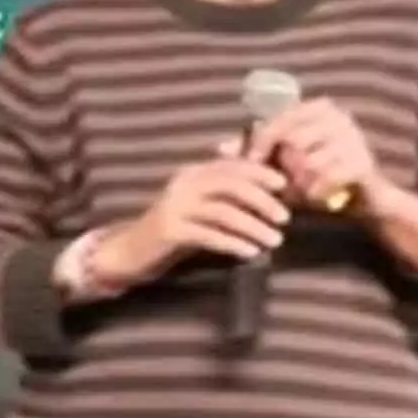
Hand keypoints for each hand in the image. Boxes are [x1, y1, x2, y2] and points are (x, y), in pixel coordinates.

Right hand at [89, 146, 291, 288]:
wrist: (132, 250)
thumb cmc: (175, 228)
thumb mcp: (201, 206)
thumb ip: (226, 194)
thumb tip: (267, 189)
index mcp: (193, 173)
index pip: (231, 165)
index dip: (259, 172)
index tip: (284, 185)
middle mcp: (183, 184)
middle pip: (230, 185)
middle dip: (261, 200)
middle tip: (284, 217)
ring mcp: (175, 207)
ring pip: (223, 212)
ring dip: (253, 226)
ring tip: (274, 240)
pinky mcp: (170, 231)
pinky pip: (209, 235)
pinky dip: (233, 243)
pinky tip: (250, 253)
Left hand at [246, 98, 381, 211]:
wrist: (364, 200)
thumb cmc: (316, 175)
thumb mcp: (281, 162)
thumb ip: (253, 151)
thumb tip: (220, 148)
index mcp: (317, 107)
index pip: (276, 120)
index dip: (258, 143)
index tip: (250, 164)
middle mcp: (337, 115)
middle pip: (290, 139)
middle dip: (280, 164)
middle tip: (278, 182)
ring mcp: (353, 137)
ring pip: (306, 161)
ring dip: (298, 181)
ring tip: (299, 190)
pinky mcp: (362, 163)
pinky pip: (324, 179)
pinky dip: (315, 192)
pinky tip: (315, 198)